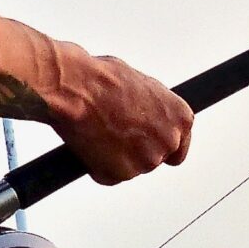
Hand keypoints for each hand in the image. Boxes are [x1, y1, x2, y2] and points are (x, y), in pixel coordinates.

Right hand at [0, 15, 193, 186]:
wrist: (66, 84)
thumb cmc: (94, 73)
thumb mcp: (131, 76)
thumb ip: (145, 97)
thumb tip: (142, 98)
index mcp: (179, 114)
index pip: (182, 142)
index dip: (161, 140)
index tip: (146, 136)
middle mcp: (168, 139)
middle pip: (155, 158)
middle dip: (134, 147)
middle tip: (110, 128)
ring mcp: (144, 159)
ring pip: (128, 167)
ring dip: (111, 153)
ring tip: (92, 126)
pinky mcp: (117, 173)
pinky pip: (105, 174)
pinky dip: (93, 163)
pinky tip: (83, 140)